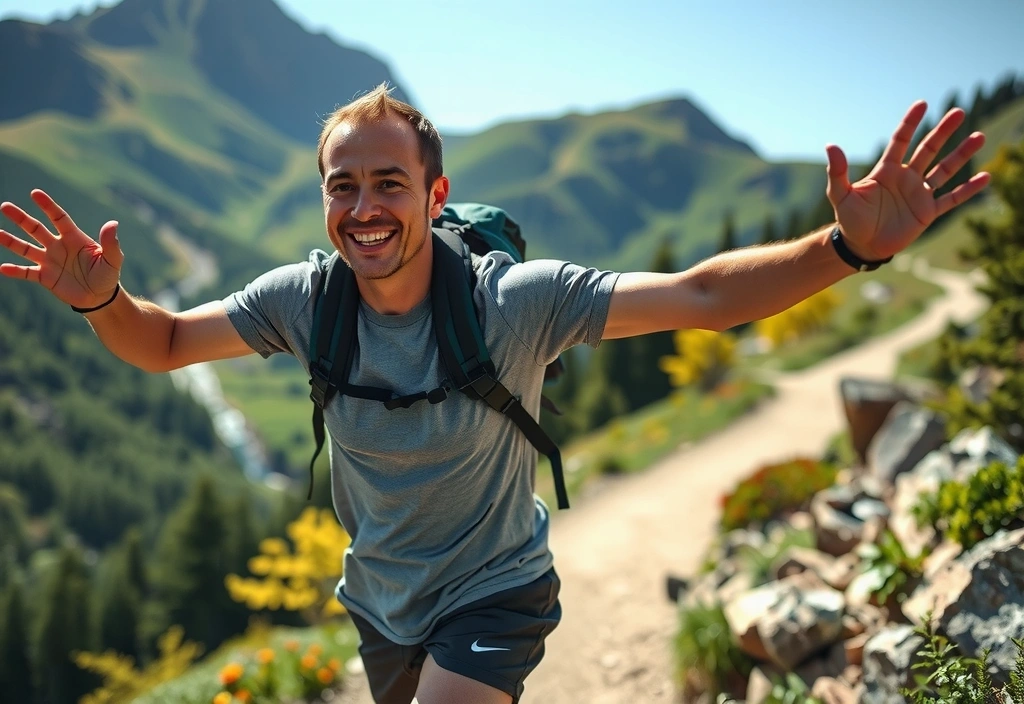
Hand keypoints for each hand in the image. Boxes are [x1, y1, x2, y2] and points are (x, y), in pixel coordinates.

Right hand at [0, 189, 122, 307]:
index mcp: (74, 238)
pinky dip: (15, 271)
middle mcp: (58, 246)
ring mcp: (49, 261)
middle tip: (5, 207)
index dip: (47, 206)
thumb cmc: (108, 275)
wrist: (100, 297)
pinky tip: (3, 268)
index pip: (58, 218)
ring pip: (26, 248)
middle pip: (36, 229)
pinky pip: (26, 272)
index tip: (35, 193)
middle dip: (21, 218)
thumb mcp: (113, 259)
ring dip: (11, 241)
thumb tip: (113, 224)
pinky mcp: (45, 277)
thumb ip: (111, 243)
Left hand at [825, 101, 990, 261]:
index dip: (910, 123)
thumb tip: (830, 146)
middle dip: (943, 131)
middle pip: (928, 149)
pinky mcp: (927, 212)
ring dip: (961, 154)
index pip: (901, 140)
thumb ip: (838, 171)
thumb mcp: (840, 194)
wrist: (860, 246)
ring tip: (979, 136)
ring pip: (944, 169)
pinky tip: (985, 177)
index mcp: (887, 170)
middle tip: (959, 112)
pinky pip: (951, 199)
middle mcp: (906, 178)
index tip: (922, 104)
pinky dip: (967, 190)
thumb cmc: (849, 220)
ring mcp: (918, 194)